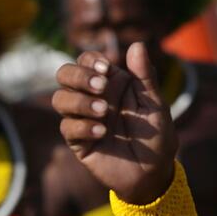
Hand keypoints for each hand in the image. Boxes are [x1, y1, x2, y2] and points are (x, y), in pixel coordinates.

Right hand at [52, 43, 178, 203]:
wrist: (154, 171)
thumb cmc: (156, 134)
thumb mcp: (155, 104)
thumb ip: (145, 76)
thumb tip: (138, 44)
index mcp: (111, 83)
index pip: (86, 61)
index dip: (90, 61)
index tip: (106, 69)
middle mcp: (92, 97)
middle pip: (64, 74)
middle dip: (78, 76)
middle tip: (100, 86)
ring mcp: (83, 118)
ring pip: (60, 99)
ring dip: (79, 101)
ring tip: (104, 111)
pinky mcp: (78, 141)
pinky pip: (67, 128)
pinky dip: (83, 127)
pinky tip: (102, 132)